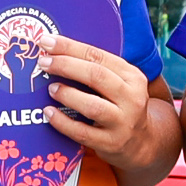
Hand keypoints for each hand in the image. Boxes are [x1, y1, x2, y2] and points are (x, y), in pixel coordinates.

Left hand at [40, 40, 155, 162]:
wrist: (141, 142)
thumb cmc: (120, 106)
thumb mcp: (120, 84)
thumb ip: (97, 69)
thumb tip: (55, 52)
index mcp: (132, 77)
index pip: (99, 56)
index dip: (70, 47)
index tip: (47, 42)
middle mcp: (132, 98)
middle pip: (96, 76)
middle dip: (66, 66)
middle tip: (44, 62)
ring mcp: (123, 123)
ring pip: (92, 106)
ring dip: (67, 94)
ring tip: (51, 88)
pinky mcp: (111, 143)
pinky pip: (82, 132)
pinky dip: (62, 122)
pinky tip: (49, 113)